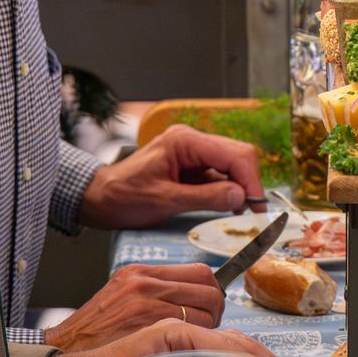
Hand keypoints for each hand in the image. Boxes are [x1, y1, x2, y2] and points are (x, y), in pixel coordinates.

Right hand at [43, 263, 226, 348]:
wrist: (65, 349)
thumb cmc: (95, 331)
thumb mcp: (123, 297)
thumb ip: (155, 292)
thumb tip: (193, 298)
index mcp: (141, 272)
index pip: (201, 272)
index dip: (213, 290)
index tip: (210, 306)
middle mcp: (145, 281)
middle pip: (209, 288)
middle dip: (217, 308)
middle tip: (210, 325)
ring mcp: (147, 303)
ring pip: (206, 310)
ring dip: (211, 327)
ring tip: (197, 339)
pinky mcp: (147, 325)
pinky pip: (193, 329)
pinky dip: (198, 339)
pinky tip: (187, 348)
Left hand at [81, 125, 265, 228]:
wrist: (99, 199)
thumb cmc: (124, 197)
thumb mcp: (165, 200)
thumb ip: (205, 197)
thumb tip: (241, 197)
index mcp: (185, 141)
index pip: (234, 154)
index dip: (251, 180)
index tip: (258, 208)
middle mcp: (192, 141)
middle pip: (237, 156)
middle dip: (249, 183)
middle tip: (254, 215)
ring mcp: (192, 153)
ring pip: (231, 166)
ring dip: (240, 189)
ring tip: (243, 215)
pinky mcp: (191, 167)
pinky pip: (219, 176)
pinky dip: (228, 192)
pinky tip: (229, 209)